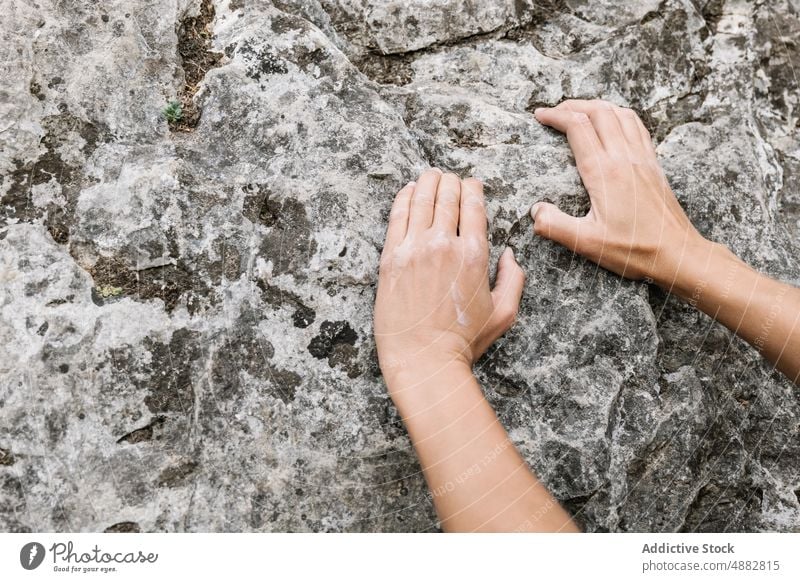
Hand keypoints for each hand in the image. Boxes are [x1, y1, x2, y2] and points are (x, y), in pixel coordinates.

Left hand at [374, 169, 524, 380]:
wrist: (422, 358)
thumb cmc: (464, 341)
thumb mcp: (504, 314)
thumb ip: (514, 280)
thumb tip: (510, 254)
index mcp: (475, 255)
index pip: (474, 205)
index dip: (472, 189)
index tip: (471, 185)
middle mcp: (445, 244)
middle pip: (447, 197)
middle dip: (451, 182)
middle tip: (449, 178)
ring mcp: (414, 249)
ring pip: (421, 199)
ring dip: (427, 182)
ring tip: (430, 176)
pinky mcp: (390, 258)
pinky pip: (397, 216)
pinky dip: (404, 197)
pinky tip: (408, 190)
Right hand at [532, 99, 707, 282]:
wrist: (678, 253)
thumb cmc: (634, 250)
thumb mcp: (587, 243)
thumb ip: (555, 226)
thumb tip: (535, 211)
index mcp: (604, 172)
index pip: (577, 127)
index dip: (555, 116)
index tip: (540, 116)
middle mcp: (624, 158)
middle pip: (599, 112)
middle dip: (573, 105)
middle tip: (555, 111)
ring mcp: (642, 159)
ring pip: (620, 114)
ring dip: (598, 106)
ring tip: (580, 111)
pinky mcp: (654, 165)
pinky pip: (637, 127)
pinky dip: (620, 116)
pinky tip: (614, 124)